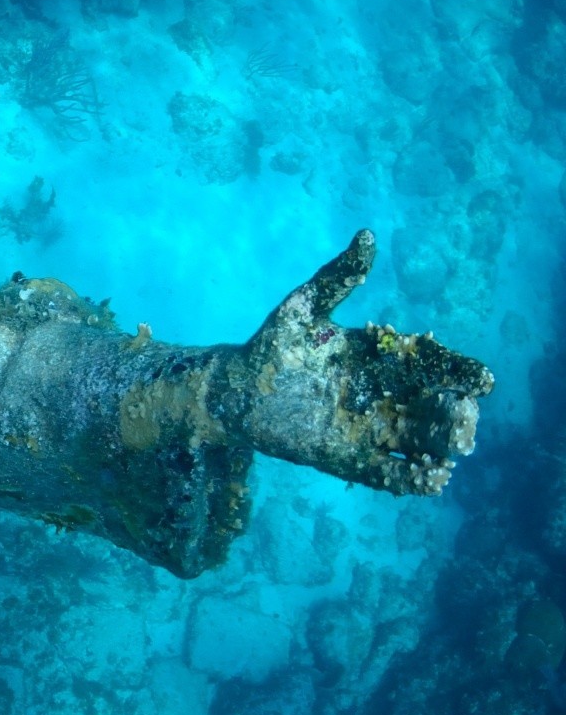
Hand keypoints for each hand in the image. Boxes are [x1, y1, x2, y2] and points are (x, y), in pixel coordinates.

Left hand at [228, 230, 492, 494]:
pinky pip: (388, 473)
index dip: (461, 373)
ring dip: (441, 445)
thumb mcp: (303, 308)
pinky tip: (430, 479)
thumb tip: (367, 235)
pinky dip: (412, 478)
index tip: (481, 380)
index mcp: (382, 359)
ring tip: (451, 449)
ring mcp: (368, 429)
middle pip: (437, 406)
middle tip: (462, 416)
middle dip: (456, 413)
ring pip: (420, 440)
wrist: (233, 390)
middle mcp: (384, 396)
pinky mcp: (347, 459)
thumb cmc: (271, 345)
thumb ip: (338, 277)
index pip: (434, 365)